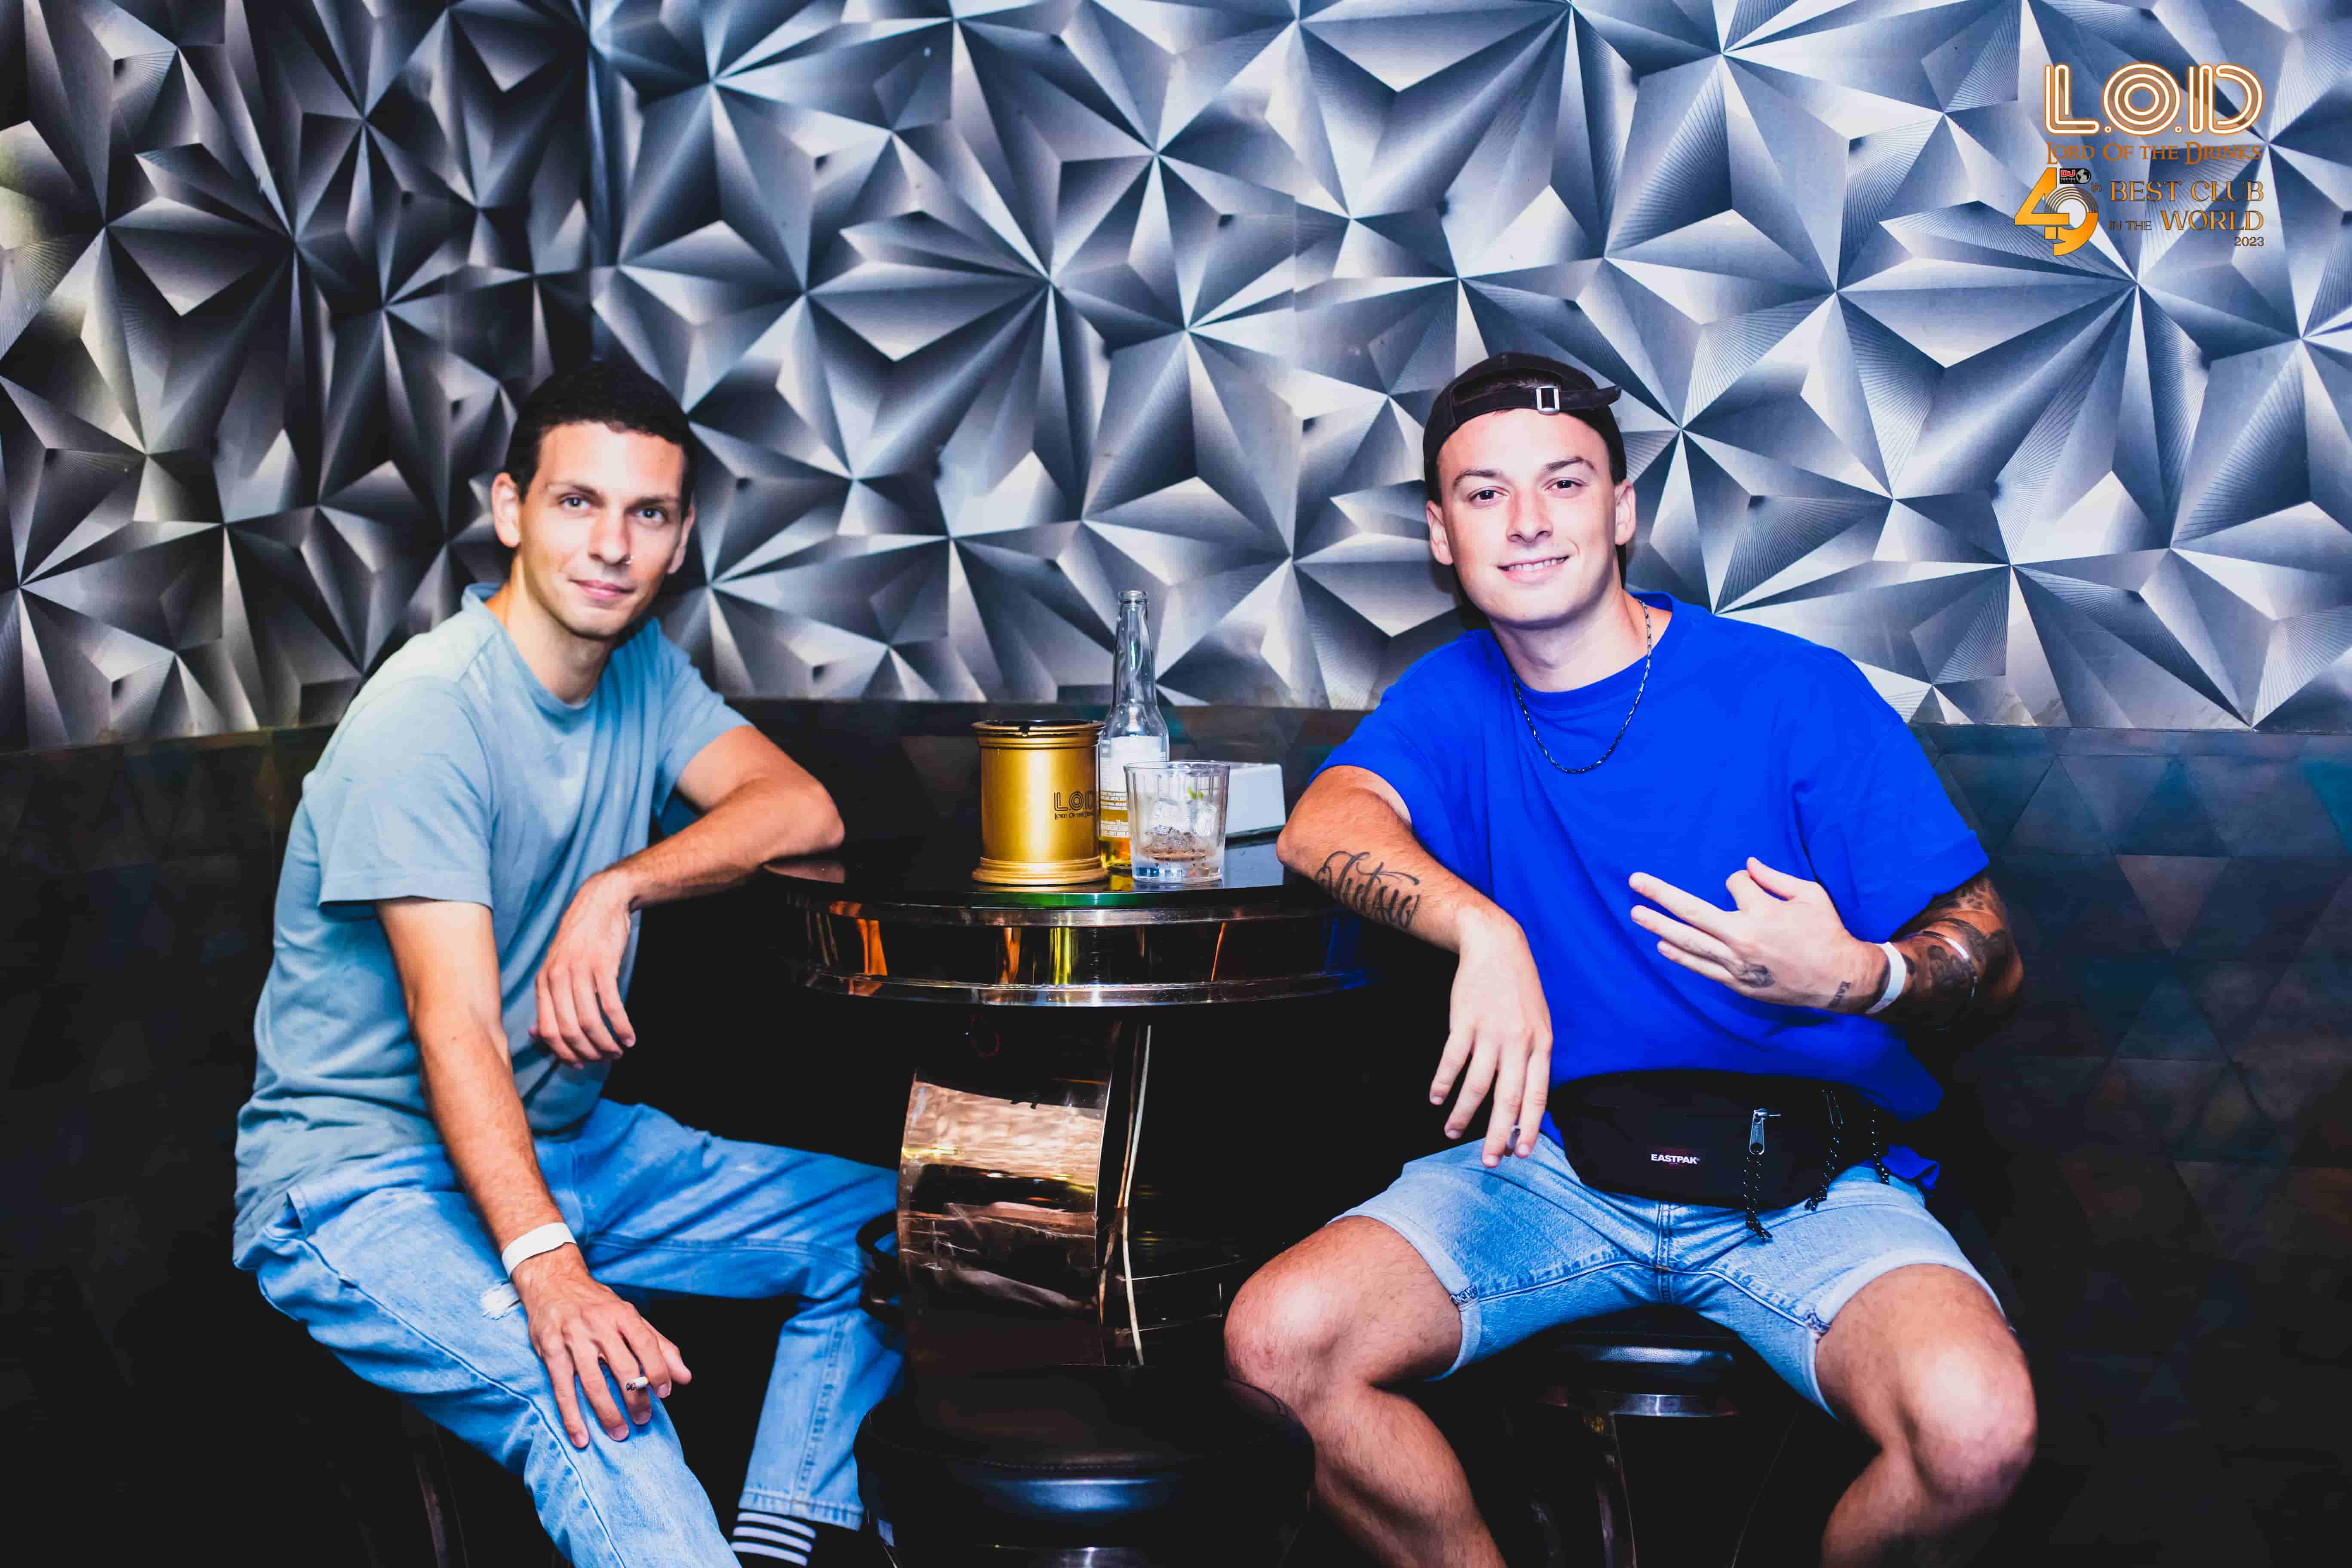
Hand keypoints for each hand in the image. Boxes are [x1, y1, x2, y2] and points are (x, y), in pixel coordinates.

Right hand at [512, 1248, 691, 1446]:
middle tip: (644, 1420)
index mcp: (622, 1314)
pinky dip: (572, 1417)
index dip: (659, 1370)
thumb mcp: (631, 1318)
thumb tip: (685, 1378)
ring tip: (621, 1433)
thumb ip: (660, 1346)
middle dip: (636, 1399)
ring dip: (608, 1413)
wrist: (553, 1284)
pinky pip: (563, 1390)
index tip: (665, 1393)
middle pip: (622, 1368)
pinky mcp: (551, 1352)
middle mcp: (599, 1325)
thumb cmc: (598, 1306)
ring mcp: (573, 1339)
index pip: (646, 1344)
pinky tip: (582, 1437)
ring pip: (593, 1383)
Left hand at [533, 871, 637, 1064]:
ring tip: (619, 1052)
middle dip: (588, 1052)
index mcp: (543, 982)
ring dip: (607, 1044)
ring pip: (591, 1022)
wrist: (600, 903)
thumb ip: (546, 1000)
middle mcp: (557, 979)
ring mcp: (580, 972)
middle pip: (569, 1030)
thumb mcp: (555, 968)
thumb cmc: (579, 940)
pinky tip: (630, 1037)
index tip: (579, 1064)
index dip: (563, 1053)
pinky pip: (612, 1006)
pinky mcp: (603, 965)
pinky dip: (622, 1026)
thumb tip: (537, 1034)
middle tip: (604, 1060)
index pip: (548, 1030)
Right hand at [1429, 911, 1552, 1167]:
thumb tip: (1525, 1102)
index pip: (1536, 1095)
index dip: (1528, 1127)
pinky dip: (1443, 1082)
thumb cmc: (1518, 990)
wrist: (1497, 946)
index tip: (1521, 1154)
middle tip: (1489, 1161)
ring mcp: (1491, 1031)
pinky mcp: (1465, 1021)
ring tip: (1452, 1132)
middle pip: (1507, 1097)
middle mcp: (1519, 1042)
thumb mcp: (1538, 1023)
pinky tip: (1436, 1098)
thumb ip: (1533, 1059)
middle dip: (1498, 1134)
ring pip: (1477, 1084)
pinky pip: (1453, 1060)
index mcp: (1541, 1044)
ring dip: (1463, 1112)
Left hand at [1629, 858, 1880, 1012]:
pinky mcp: (1738, 982)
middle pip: (1692, 912)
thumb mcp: (1810, 895)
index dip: (1740, 880)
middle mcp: (1743, 938)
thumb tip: (1746, 864)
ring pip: (1690, 941)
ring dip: (1660, 926)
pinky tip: (1662, 945)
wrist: (1839, 979)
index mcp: (1762, 912)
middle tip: (1635, 882)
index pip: (1734, 884)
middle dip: (1661, 895)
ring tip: (1637, 913)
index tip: (1749, 884)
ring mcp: (1737, 963)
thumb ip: (1775, 877)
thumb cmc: (1827, 932)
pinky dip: (1680, 956)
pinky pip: (1702, 967)